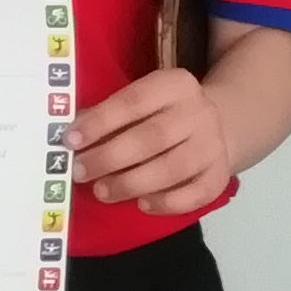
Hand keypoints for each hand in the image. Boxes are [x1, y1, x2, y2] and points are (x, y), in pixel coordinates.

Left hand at [72, 66, 233, 214]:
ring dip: (132, 183)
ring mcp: (213, 145)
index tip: (70, 140)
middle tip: (80, 171)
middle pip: (153, 137)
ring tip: (102, 192)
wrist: (216, 126)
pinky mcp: (220, 175)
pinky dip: (167, 203)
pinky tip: (142, 205)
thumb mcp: (143, 100)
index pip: (134, 101)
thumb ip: (111, 114)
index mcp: (176, 85)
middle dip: (111, 157)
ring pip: (173, 168)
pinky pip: (195, 194)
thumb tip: (74, 136)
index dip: (100, 122)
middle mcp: (200, 112)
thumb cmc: (163, 114)